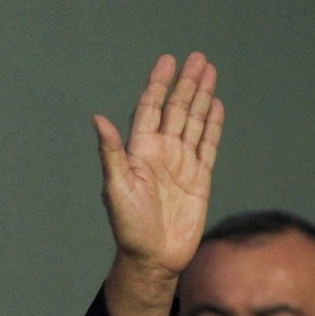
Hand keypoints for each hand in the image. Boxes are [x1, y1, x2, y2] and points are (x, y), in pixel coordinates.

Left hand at [96, 52, 222, 277]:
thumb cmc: (128, 227)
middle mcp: (160, 154)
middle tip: (197, 57)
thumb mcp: (116, 188)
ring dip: (201, 97)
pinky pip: (208, 145)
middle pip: (176, 110)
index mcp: (139, 152)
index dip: (158, 85)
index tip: (167, 61)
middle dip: (186, 84)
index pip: (150, 109)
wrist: (153, 258)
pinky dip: (213, 125)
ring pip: (194, 122)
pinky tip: (216, 106)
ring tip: (209, 71)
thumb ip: (111, 152)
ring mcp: (181, 165)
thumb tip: (98, 119)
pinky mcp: (199, 178)